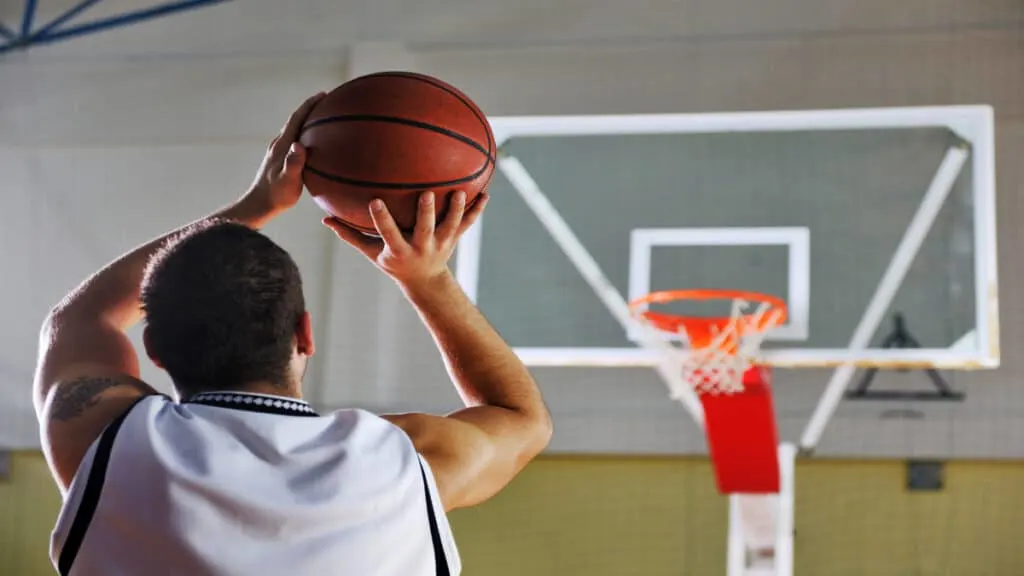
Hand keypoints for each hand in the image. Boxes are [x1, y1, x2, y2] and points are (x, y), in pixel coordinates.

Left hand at [239, 92, 324, 219]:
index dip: (309, 105)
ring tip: (325, 117)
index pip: (296, 119)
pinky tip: (316, 142)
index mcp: (282, 146)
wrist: (259, 205)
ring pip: (295, 129)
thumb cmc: (276, 196)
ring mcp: (279, 151)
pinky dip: (307, 134)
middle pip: (296, 120)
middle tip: (329, 100)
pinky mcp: (281, 159)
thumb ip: (294, 164)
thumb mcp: (287, 181)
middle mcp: (279, 144)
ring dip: (309, 120)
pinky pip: (296, 140)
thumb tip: (299, 145)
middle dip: (311, 108)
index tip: (324, 94)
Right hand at [324, 190, 487, 285]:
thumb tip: (324, 219)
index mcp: (399, 250)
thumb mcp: (371, 252)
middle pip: (425, 229)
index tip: (375, 201)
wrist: (424, 281)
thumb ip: (350, 235)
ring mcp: (441, 244)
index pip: (388, 233)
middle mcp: (421, 247)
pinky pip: (467, 224)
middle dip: (426, 213)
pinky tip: (486, 193)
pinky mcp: (454, 239)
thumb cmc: (392, 262)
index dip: (382, 219)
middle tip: (427, 193)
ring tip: (459, 191)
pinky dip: (477, 211)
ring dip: (456, 210)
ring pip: (450, 225)